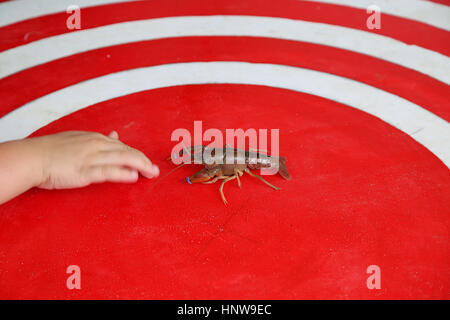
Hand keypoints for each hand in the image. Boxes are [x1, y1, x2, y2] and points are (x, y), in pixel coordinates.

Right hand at [33, 131, 158, 188]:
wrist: (34, 157)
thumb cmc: (53, 150)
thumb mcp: (78, 139)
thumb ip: (99, 139)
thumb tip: (115, 135)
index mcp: (95, 138)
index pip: (123, 146)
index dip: (137, 155)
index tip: (146, 162)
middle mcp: (97, 145)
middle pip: (127, 152)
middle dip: (144, 161)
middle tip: (155, 170)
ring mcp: (91, 158)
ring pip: (122, 160)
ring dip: (140, 166)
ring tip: (151, 173)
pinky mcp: (85, 171)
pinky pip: (108, 172)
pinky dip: (123, 174)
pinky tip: (133, 176)